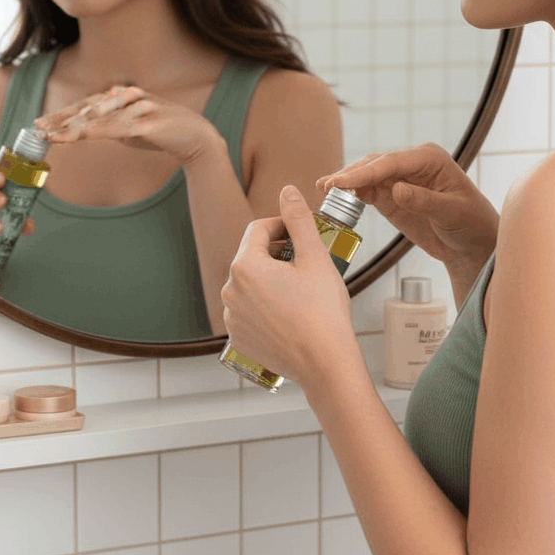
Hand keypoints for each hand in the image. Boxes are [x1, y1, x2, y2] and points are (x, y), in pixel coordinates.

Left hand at [35, 86, 221, 163]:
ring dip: (73, 128)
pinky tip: (82, 135)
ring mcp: (139, 108)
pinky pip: (120, 128)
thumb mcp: (132, 127)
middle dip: (60, 121)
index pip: (86, 105)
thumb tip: (89, 129)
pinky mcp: (149, 122)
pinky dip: (99, 131)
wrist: (196, 137)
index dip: (62, 115)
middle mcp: (128, 97)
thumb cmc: (163, 132)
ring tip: (52, 137)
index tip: (41, 125)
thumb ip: (111, 125)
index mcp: (122, 96)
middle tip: (37, 130)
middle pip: (87, 109)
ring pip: (100, 118)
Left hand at [221, 186, 360, 384]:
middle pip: (252, 257)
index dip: (282, 225)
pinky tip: (290, 312)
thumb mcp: (315, 256)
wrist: (324, 363)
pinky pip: (249, 311)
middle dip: (277, 253)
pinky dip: (266, 306)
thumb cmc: (323, 311)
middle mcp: (230, 290)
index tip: (301, 232)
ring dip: (271, 280)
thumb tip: (287, 191)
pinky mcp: (239, 339)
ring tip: (300, 290)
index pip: (258, 229)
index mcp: (245, 266)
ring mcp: (232, 317)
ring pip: (250, 285)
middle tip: (306, 261)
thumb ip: (298, 219)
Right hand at [318, 143, 497, 276]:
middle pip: (374, 165)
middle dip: (350, 174)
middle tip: (326, 186)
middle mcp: (412, 163)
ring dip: (346, 183)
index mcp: (429, 158)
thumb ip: (425, 201)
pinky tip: (334, 197)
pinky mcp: (391, 195)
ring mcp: (399, 178)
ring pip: (366, 176)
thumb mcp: (452, 212)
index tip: (342, 181)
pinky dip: (351, 194)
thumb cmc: (471, 223)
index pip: (391, 162)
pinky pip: (367, 190)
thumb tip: (397, 189)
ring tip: (323, 190)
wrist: (471, 243)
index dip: (364, 171)